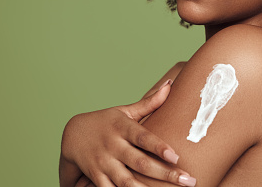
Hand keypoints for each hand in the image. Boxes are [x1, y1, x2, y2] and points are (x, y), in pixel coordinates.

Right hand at [60, 80, 195, 186]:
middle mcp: (113, 146)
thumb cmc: (105, 122)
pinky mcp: (96, 177)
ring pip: (126, 181)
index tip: (176, 157)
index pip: (143, 137)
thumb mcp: (124, 111)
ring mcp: (104, 163)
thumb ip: (148, 103)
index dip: (159, 147)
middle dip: (165, 174)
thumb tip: (170, 84)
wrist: (71, 135)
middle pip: (140, 163)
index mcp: (122, 128)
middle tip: (189, 181)